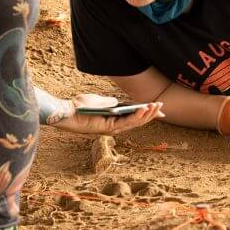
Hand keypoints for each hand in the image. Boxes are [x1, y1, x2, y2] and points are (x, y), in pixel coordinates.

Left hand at [49, 93, 163, 134]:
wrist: (68, 111)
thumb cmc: (81, 106)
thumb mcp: (99, 101)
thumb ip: (110, 102)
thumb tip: (118, 103)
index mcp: (114, 119)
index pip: (134, 117)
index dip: (146, 114)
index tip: (158, 108)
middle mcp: (114, 126)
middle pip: (137, 121)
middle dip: (150, 114)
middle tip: (162, 107)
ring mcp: (112, 128)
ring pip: (134, 123)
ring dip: (146, 116)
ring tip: (156, 108)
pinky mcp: (108, 128)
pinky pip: (126, 122)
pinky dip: (136, 116)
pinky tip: (144, 110)